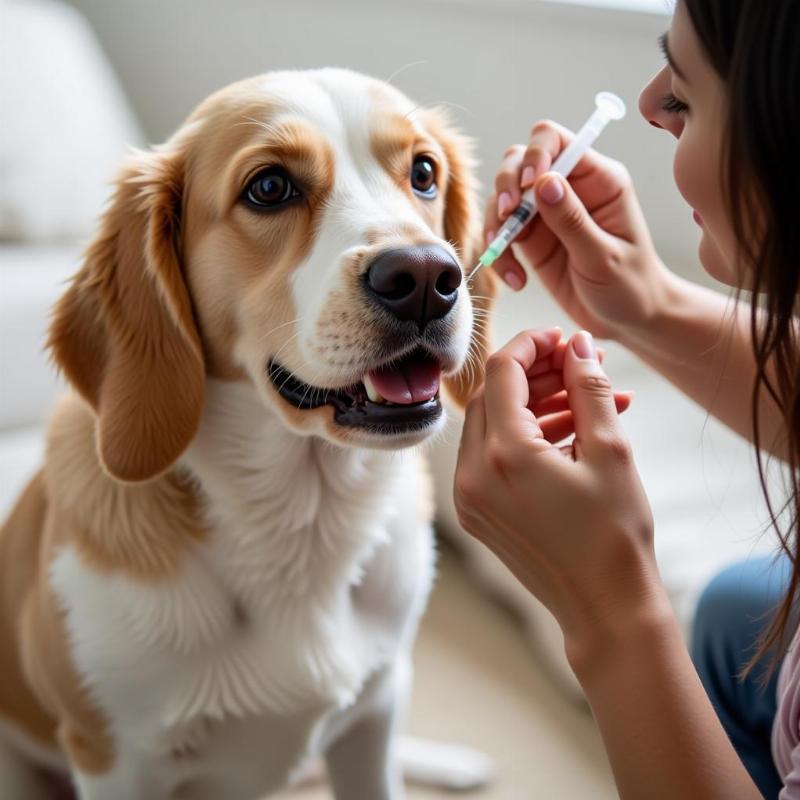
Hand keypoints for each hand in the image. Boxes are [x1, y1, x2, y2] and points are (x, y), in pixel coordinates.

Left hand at [454, 327, 660, 655]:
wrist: (605, 609)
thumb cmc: (615, 535)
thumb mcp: (611, 451)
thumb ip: (589, 389)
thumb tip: (579, 345)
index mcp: (503, 455)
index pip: (503, 373)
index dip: (533, 346)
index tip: (562, 338)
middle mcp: (473, 474)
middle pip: (493, 397)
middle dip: (535, 374)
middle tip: (576, 365)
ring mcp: (470, 496)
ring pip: (493, 426)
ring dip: (536, 405)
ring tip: (588, 400)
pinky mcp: (477, 512)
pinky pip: (493, 457)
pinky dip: (526, 437)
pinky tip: (572, 430)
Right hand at [484, 121, 674, 339]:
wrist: (626, 321)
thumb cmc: (629, 286)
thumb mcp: (604, 257)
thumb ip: (573, 220)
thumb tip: (544, 182)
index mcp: (598, 179)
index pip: (555, 141)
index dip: (534, 156)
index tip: (526, 188)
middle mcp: (569, 188)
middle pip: (519, 161)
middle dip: (506, 187)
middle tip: (506, 217)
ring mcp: (546, 213)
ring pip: (503, 197)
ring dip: (496, 225)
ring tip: (505, 256)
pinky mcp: (531, 239)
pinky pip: (501, 234)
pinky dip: (499, 254)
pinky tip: (515, 279)